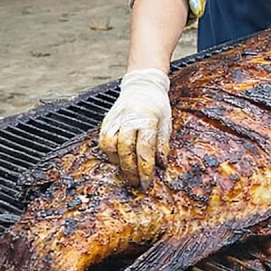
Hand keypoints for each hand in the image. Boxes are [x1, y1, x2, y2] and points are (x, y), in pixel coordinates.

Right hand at [97, 69, 171, 189]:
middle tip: (137, 184)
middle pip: (125, 151)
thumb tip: (161, 165)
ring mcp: (115, 120)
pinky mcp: (106, 122)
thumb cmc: (157, 105)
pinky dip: (109, 154)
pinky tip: (118, 161)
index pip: (144, 149)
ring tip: (127, 174)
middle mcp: (128, 119)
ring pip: (110, 147)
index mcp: (147, 119)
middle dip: (131, 171)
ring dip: (118, 164)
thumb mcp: (166, 122)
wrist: (142, 85)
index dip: (146, 169)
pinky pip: (103, 141)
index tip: (148, 182)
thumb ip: (162, 144)